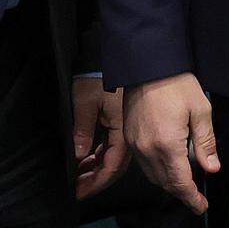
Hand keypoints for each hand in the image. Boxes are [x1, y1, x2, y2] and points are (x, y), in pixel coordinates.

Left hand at [71, 77, 130, 198]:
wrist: (113, 59)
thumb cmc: (99, 76)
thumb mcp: (85, 103)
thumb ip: (83, 131)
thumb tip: (81, 155)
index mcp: (121, 129)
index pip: (111, 165)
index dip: (96, 182)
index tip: (81, 191)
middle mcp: (127, 132)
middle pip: (115, 165)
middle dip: (96, 180)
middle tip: (78, 188)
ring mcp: (126, 128)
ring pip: (114, 157)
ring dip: (97, 169)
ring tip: (80, 175)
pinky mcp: (121, 123)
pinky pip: (112, 147)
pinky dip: (100, 157)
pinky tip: (88, 159)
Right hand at [124, 73, 217, 213]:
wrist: (149, 68)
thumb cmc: (176, 84)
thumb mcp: (201, 111)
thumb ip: (206, 142)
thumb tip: (212, 167)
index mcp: (166, 144)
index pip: (180, 181)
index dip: (191, 197)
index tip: (200, 205)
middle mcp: (147, 149)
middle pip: (165, 182)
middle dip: (182, 192)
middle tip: (196, 198)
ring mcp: (135, 145)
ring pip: (152, 176)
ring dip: (169, 183)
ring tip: (186, 184)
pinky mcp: (129, 138)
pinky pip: (143, 164)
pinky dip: (157, 171)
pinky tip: (169, 166)